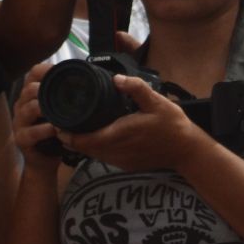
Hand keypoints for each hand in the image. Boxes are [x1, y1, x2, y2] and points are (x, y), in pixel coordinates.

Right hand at [11, 64, 61, 171]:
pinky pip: (30, 132)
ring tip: (60, 111)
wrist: (45, 158)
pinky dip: (44, 130)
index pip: (34, 72)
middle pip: (30, 89)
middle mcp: (22, 104)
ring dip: (45, 108)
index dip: (48, 69)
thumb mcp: (61, 108)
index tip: (64, 71)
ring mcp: (20, 122)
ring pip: (29, 108)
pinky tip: (56, 129)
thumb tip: (93, 77)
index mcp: (32, 93)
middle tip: (65, 92)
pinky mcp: (21, 138)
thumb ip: (68, 94)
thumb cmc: (56, 128)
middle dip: (46, 88)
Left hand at [56, 76, 200, 172]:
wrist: (185, 151)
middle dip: (70, 137)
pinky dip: (95, 148)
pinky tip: (97, 136)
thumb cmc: (172, 124)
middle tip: (62, 121)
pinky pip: (103, 157)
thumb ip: (136, 89)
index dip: (66, 133)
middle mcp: (115, 151)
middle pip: (82, 148)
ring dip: (82, 143)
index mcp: (119, 134)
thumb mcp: (157, 102)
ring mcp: (119, 160)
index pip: (82, 139)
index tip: (58, 121)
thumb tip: (116, 78)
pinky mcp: (125, 165)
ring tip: (75, 127)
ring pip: (91, 154)